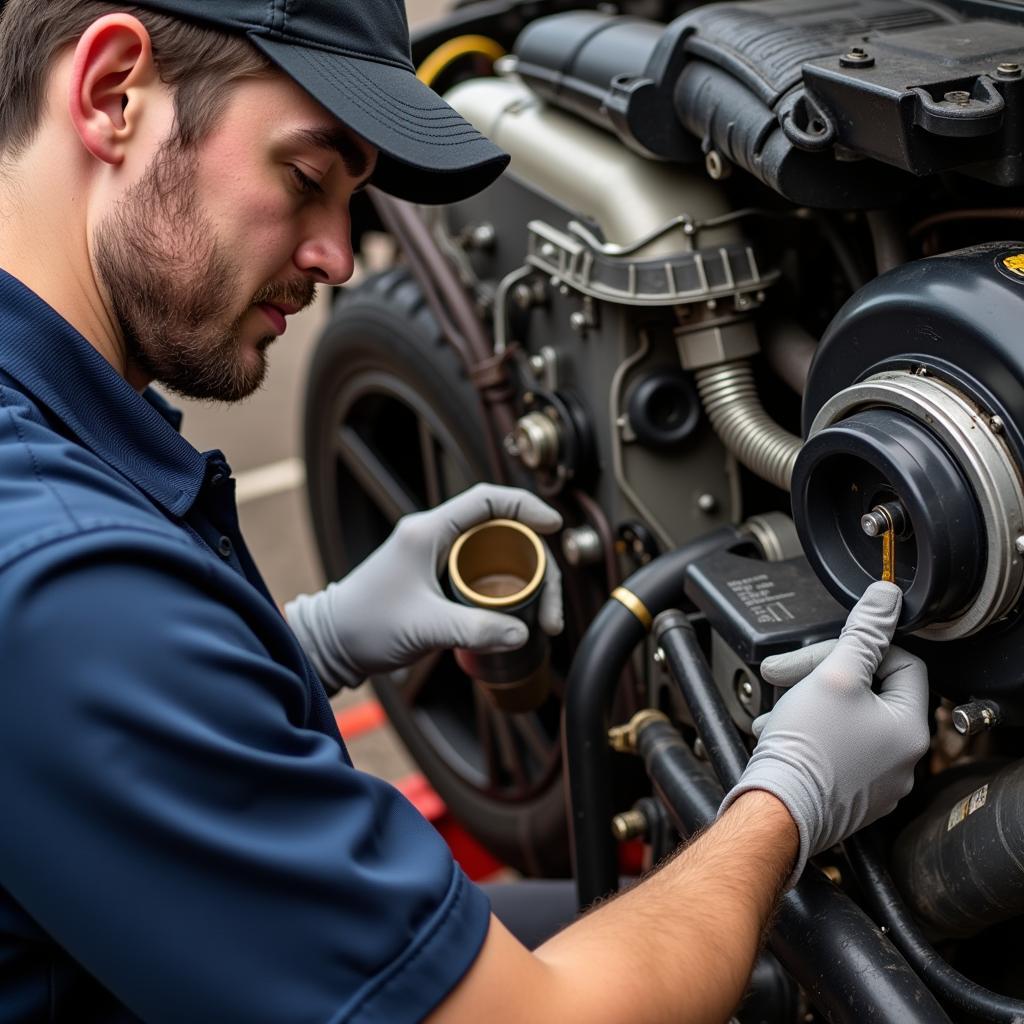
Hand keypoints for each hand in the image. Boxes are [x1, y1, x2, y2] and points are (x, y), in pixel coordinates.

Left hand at [285, 484, 562, 691]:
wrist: (331, 644)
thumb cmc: (365, 626)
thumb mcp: (424, 627)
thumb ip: (474, 629)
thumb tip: (522, 633)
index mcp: (429, 531)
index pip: (487, 500)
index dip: (525, 506)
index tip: (554, 525)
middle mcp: (435, 538)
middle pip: (502, 532)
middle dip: (537, 562)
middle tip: (552, 604)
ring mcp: (437, 558)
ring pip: (497, 556)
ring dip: (526, 581)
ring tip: (543, 618)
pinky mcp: (438, 580)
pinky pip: (484, 575)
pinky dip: (508, 592)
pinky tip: (521, 618)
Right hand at [719, 581, 929, 886]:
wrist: (776, 808)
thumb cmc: (806, 749)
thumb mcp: (834, 674)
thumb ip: (864, 632)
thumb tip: (886, 597)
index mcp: (912, 729)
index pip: (903, 664)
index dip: (865, 648)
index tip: (831, 650)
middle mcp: (904, 760)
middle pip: (871, 692)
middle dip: (824, 676)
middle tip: (788, 674)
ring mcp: (879, 781)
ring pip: (849, 720)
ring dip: (812, 704)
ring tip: (780, 707)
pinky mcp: (852, 795)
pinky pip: (838, 750)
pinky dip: (811, 735)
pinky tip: (783, 731)